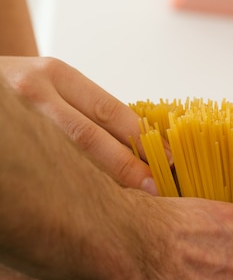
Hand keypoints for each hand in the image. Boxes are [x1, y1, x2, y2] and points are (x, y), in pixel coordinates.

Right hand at [0, 55, 164, 192]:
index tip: (169, 157)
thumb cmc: (19, 87)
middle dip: (126, 166)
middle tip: (156, 187)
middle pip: (88, 138)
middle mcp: (34, 95)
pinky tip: (90, 204)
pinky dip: (72, 188)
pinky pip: (44, 170)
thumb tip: (140, 144)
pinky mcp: (6, 142)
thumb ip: (87, 109)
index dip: (141, 137)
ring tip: (131, 203)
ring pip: (66, 160)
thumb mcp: (53, 83)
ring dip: (102, 183)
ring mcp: (17, 122)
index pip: (108, 110)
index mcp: (56, 75)